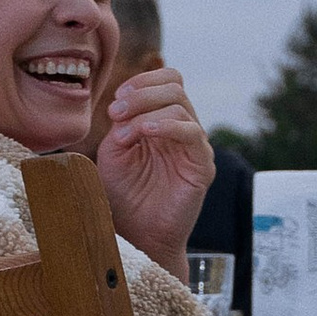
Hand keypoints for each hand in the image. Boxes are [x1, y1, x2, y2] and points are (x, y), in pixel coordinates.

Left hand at [95, 65, 214, 275]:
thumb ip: (122, 121)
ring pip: (180, 105)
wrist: (137, 235)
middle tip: (114, 113)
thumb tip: (124, 99)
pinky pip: (192, 133)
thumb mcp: (114, 150)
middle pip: (174, 87)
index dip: (142, 81)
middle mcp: (183, 129)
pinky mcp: (202, 166)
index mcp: (165, 120)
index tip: (115, 100)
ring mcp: (195, 146)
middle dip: (139, 94)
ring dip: (144, 112)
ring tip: (123, 135)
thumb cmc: (124, 195)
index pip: (167, 80)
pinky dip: (166, 126)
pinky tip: (144, 132)